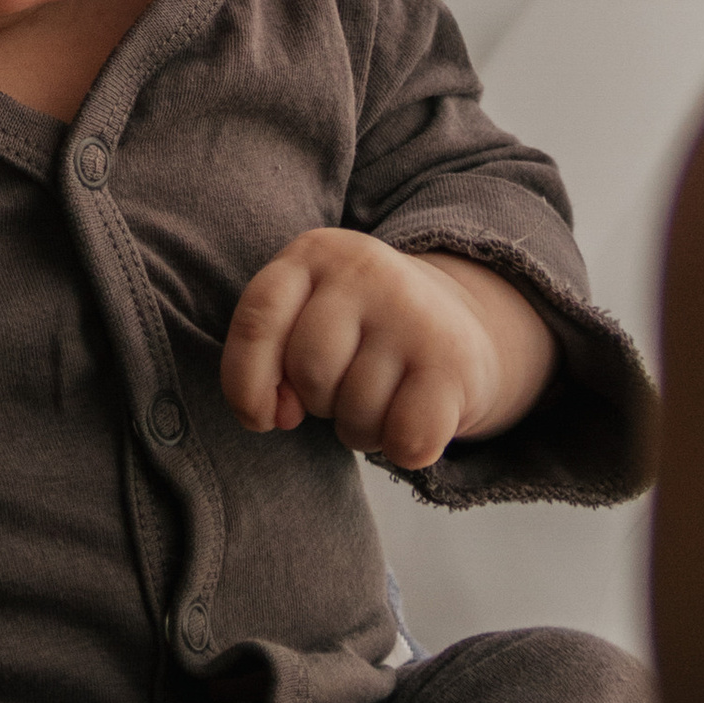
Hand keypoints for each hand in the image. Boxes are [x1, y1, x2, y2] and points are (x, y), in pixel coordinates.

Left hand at [221, 231, 554, 470]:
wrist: (459, 323)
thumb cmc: (359, 331)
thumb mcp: (307, 318)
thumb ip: (272, 358)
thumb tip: (279, 414)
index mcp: (313, 252)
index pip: (257, 319)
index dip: (245, 381)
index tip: (261, 417)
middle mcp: (364, 270)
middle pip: (309, 369)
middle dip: (317, 402)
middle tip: (343, 389)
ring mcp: (413, 312)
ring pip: (356, 411)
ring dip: (360, 429)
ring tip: (380, 398)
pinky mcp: (454, 361)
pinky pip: (406, 439)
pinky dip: (402, 449)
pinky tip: (412, 419)